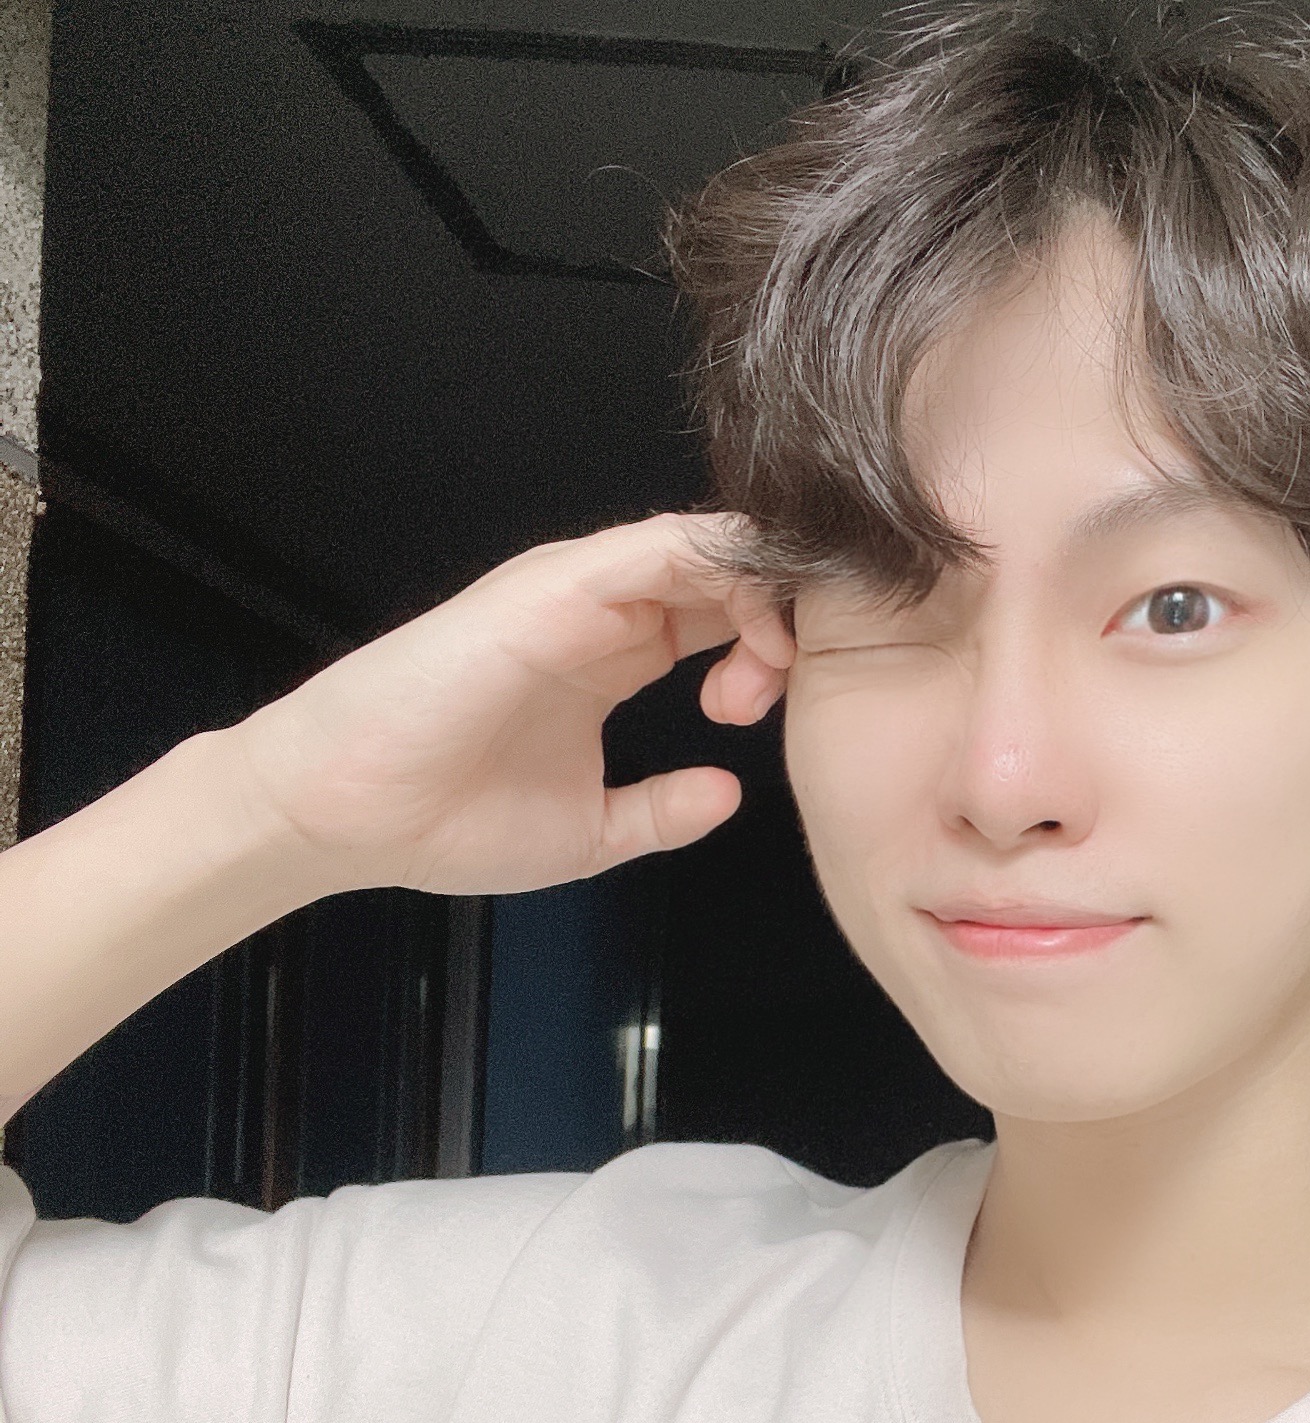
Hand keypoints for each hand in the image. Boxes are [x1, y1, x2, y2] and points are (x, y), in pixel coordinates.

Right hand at [226, 510, 796, 895]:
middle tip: (804, 677)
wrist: (348, 815)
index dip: (781, 646)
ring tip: (784, 655)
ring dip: (765, 589)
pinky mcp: (548, 590)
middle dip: (789, 609)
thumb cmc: (446, 818)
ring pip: (704, 547)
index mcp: (616, 656)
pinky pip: (657, 549)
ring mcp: (576, 594)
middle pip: (727, 571)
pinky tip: (757, 618)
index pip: (726, 615)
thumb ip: (663, 810)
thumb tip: (727, 797)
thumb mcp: (592, 831)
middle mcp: (602, 612)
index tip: (792, 709)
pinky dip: (722, 568)